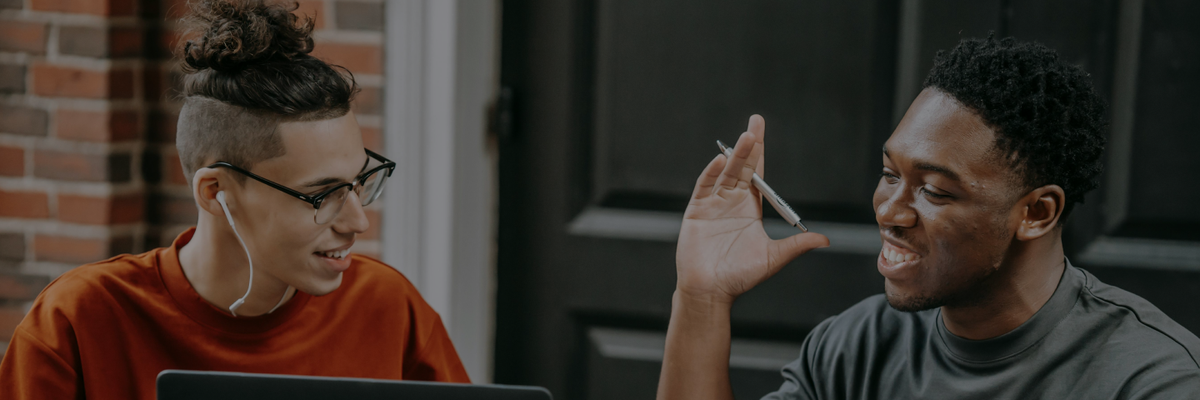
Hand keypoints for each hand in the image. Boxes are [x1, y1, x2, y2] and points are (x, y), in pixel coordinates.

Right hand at [675, 115, 828, 302]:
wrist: (710, 291)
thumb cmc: (739, 277)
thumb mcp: (773, 259)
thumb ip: (796, 245)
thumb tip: (824, 239)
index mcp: (750, 209)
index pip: (757, 175)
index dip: (760, 153)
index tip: (761, 132)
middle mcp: (731, 202)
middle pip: (742, 167)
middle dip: (749, 144)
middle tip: (756, 122)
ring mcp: (713, 205)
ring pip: (726, 173)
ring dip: (735, 155)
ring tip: (746, 138)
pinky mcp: (696, 211)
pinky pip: (705, 187)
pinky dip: (712, 173)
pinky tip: (721, 161)